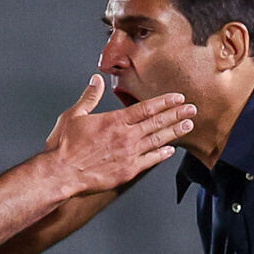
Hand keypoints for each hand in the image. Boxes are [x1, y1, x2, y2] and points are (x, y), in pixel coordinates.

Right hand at [44, 75, 194, 194]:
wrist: (61, 173)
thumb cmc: (65, 146)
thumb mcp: (74, 115)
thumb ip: (90, 97)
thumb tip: (96, 80)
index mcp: (115, 121)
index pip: (146, 108)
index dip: (165, 102)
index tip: (178, 98)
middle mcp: (126, 136)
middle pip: (157, 122)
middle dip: (177, 114)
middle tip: (192, 109)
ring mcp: (129, 154)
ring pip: (158, 140)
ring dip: (175, 132)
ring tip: (188, 125)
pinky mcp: (128, 170)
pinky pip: (150, 160)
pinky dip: (162, 154)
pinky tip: (171, 149)